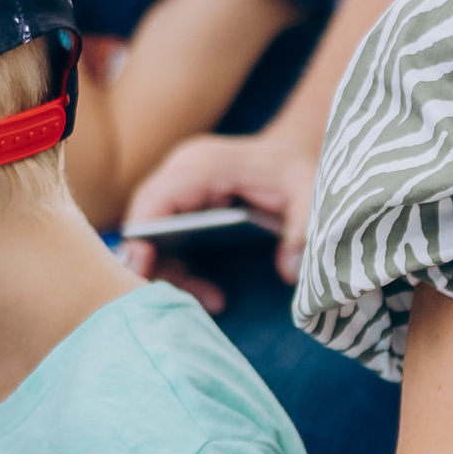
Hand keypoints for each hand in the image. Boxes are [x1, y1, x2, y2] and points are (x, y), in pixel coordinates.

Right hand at [123, 125, 319, 291]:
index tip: (140, 269)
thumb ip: (303, 230)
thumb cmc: (299, 171)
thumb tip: (289, 271)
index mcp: (209, 163)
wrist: (294, 152)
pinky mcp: (181, 202)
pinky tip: (212, 294)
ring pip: (151, 232)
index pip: (159, 195)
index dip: (142, 231)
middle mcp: (184, 169)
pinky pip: (163, 237)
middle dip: (155, 263)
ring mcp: (179, 185)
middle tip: (183, 301)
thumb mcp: (311, 194)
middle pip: (146, 217)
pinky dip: (178, 267)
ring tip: (214, 301)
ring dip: (170, 271)